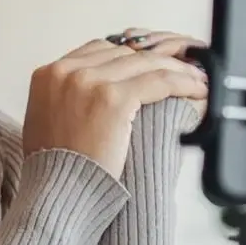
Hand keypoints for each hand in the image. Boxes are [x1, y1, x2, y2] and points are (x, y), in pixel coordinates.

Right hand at [23, 29, 208, 177]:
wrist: (57, 194)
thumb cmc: (57, 170)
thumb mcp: (49, 121)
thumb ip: (70, 97)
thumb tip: (100, 90)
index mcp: (48, 74)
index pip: (99, 50)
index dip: (130, 56)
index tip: (152, 65)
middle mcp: (66, 71)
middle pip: (123, 52)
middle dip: (155, 60)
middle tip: (182, 69)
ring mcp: (89, 82)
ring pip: (144, 63)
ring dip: (176, 69)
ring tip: (196, 78)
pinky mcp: (113, 98)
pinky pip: (158, 81)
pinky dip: (182, 82)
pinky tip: (197, 89)